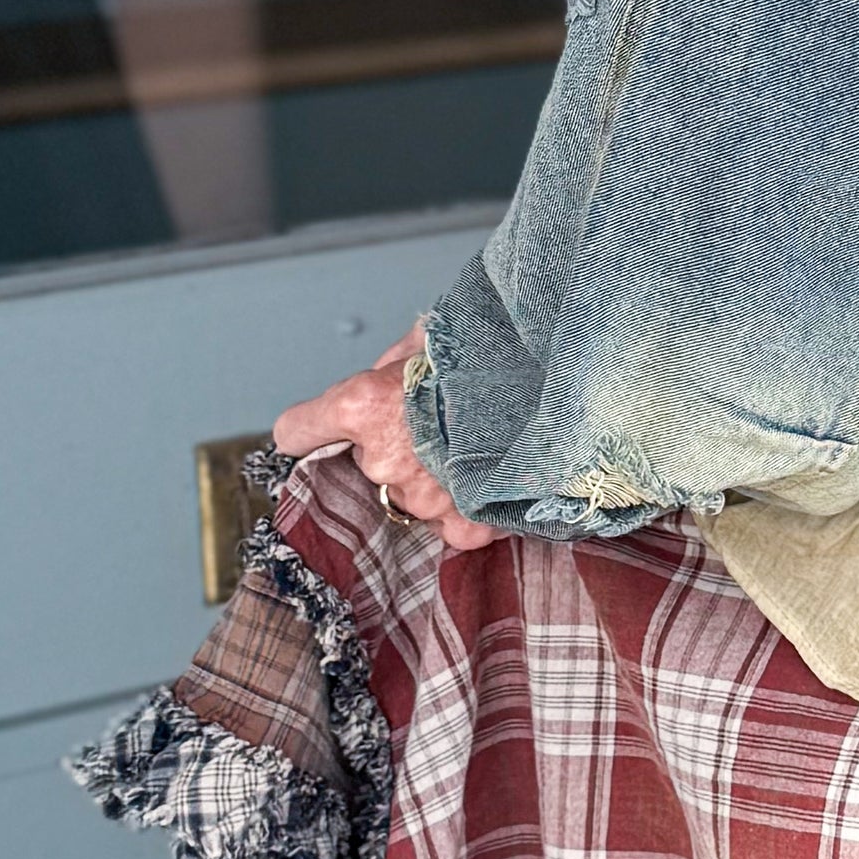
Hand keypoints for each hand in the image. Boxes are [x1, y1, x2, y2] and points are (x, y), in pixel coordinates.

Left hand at [271, 329, 499, 551]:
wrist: (558, 381)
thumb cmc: (492, 350)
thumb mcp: (430, 335)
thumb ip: (397, 359)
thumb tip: (392, 367)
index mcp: (362, 405)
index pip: (299, 429)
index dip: (309, 426)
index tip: (316, 428)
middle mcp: (383, 457)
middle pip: (368, 461)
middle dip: (397, 443)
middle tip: (441, 417)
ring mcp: (422, 497)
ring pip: (412, 492)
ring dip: (435, 474)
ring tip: (478, 443)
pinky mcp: (462, 523)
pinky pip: (452, 524)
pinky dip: (470, 505)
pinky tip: (493, 477)